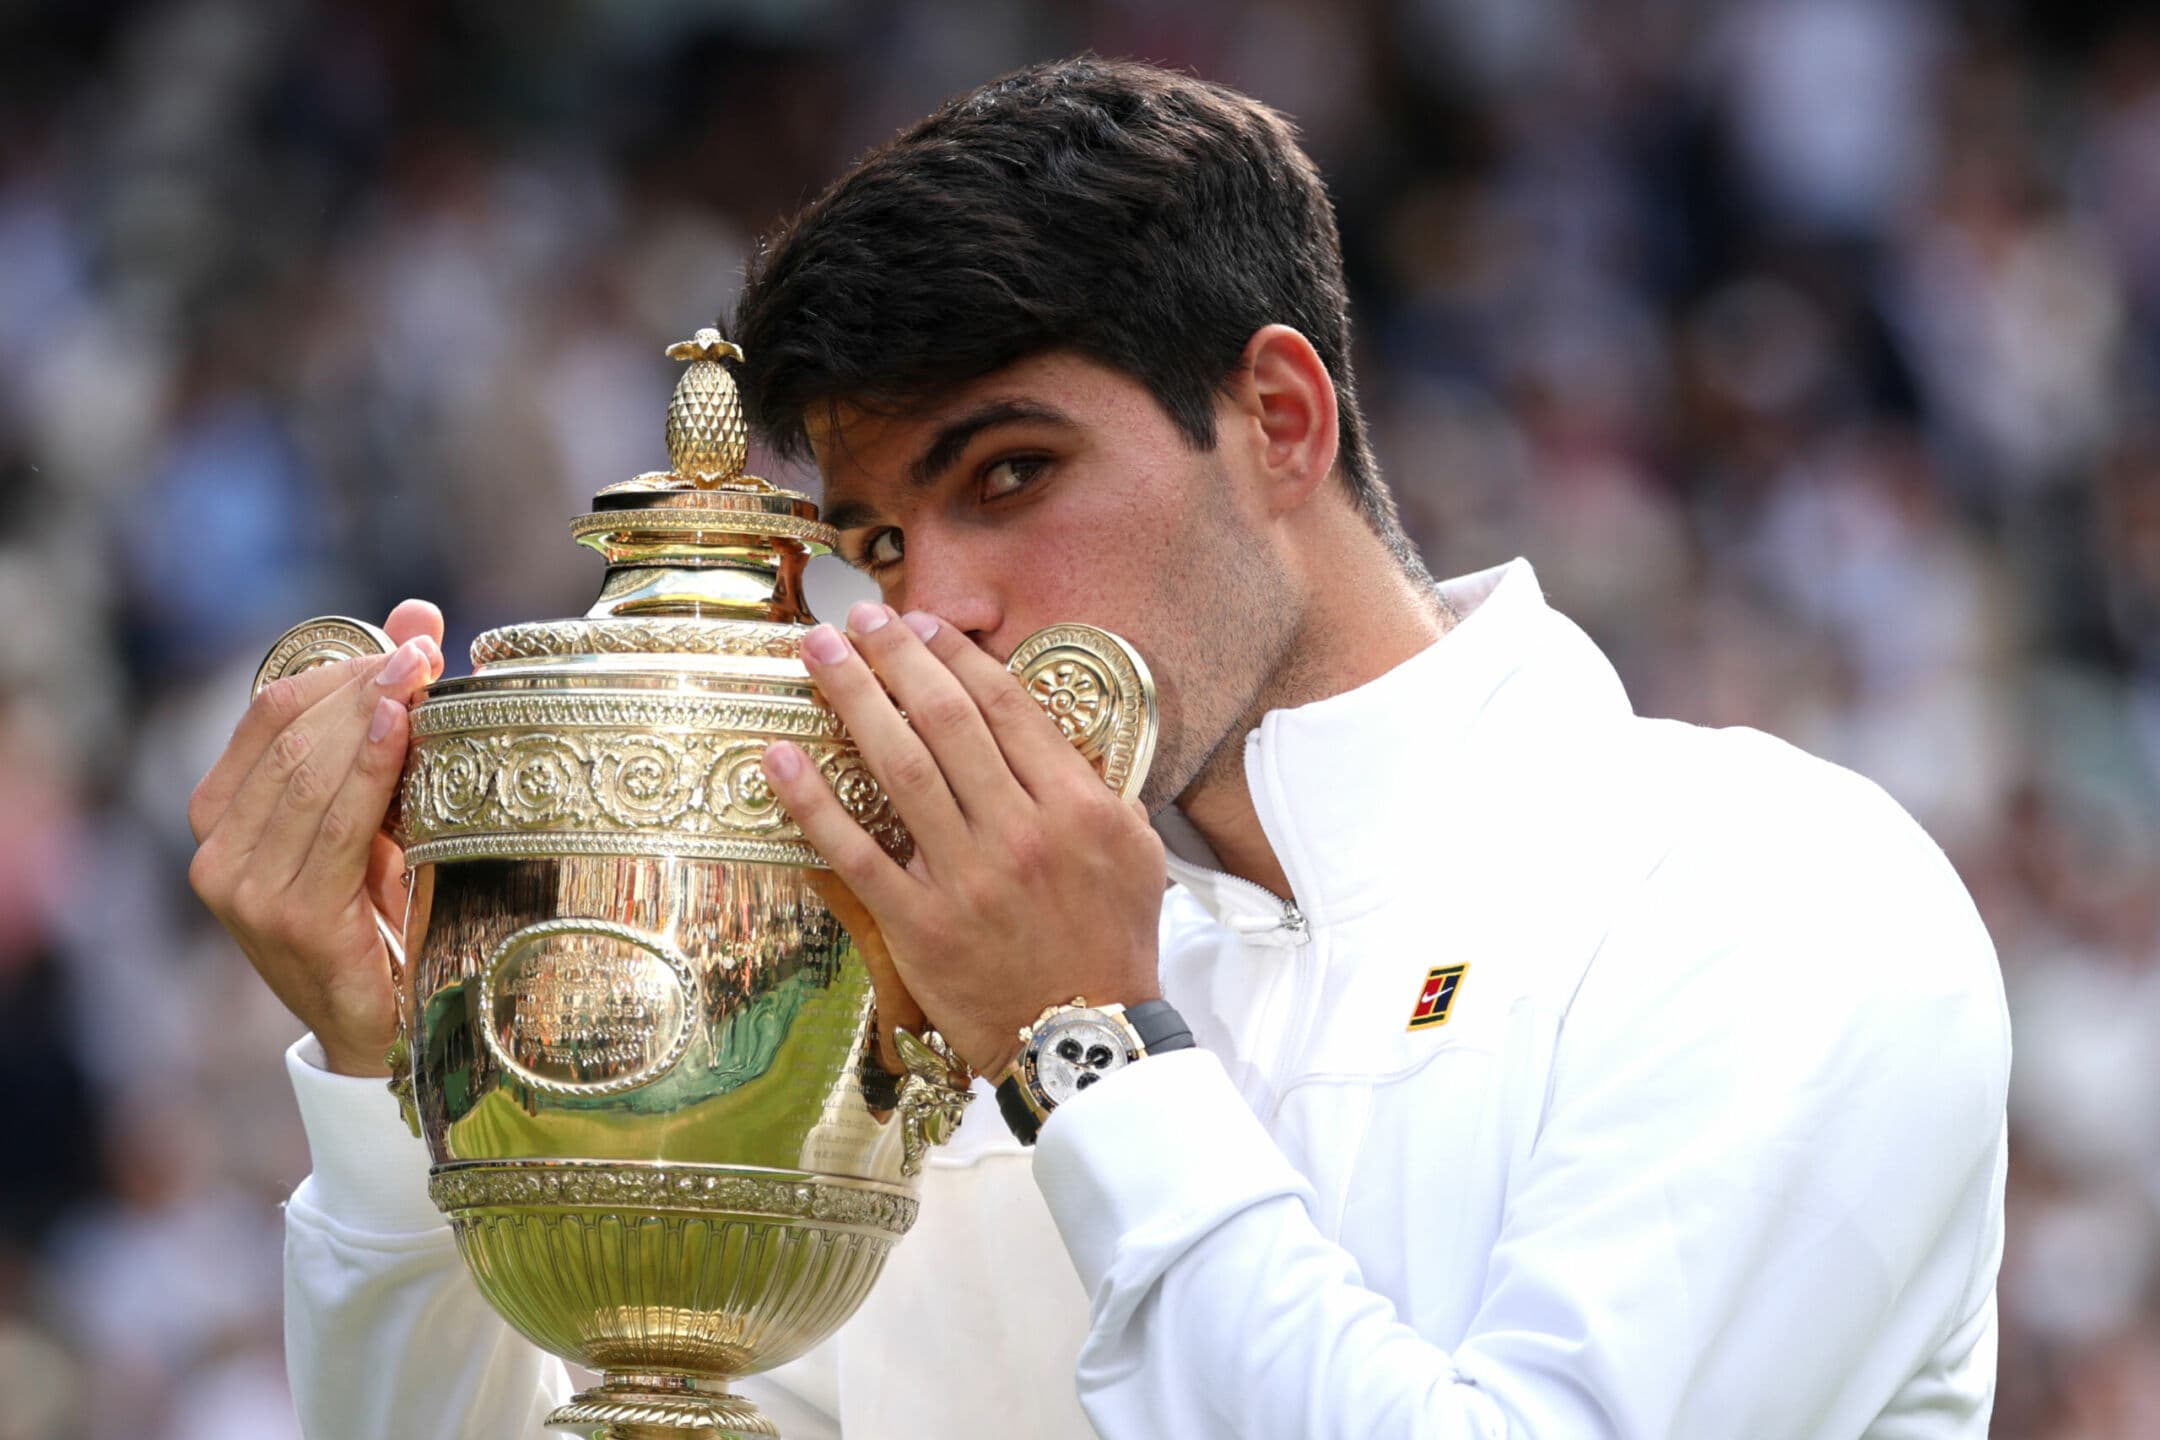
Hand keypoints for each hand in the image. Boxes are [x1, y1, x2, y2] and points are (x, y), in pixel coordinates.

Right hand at [188, 601, 445, 1076]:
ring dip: (371, 717)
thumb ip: (386, 716)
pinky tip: (403, 730)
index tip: (406, 643)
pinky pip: (335, 825)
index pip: (269, 713)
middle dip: (362, 686)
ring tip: (421, 676)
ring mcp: (246, 888)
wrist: (382, 1027)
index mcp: (223, 815)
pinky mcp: (289, 917)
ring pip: (309, 774)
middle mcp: (217, 851)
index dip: (337, 669)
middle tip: (424, 653)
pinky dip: (370, 771)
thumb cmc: (382, 913)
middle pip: (290, 737)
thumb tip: (418, 615)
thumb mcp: (381, 809)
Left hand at [761, 603, 1166, 1076]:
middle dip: (895, 657)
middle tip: (857, 618)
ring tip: (816, 653)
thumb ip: (1100, 790)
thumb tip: (1054, 736)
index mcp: (1077, 808)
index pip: (1006, 708)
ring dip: (854, 700)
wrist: (1086, 1041)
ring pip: (899, 768)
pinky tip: (781, 756)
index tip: (919, 623)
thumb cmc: (1111, 946)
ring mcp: (967, 877)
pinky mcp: (920, 924)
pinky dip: (814, 801)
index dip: (956, 655)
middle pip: (945, 721)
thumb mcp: (1138, 855)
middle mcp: (1021, 832)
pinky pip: (855, 851)